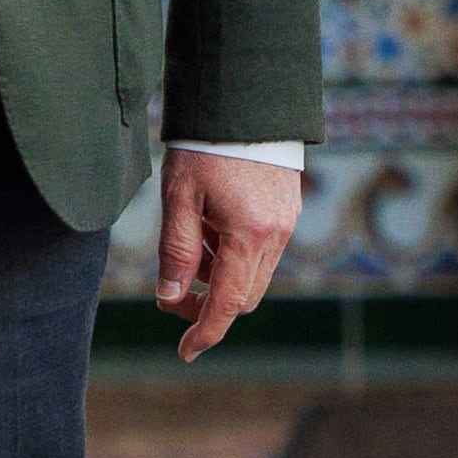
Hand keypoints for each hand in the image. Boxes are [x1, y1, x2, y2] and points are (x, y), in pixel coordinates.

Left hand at [155, 150, 302, 358]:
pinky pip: (262, 253)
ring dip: (220, 277)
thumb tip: (169, 297)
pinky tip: (212, 226)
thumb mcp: (178, 199)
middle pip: (244, 297)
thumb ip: (176, 251)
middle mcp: (275, 236)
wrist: (246, 105)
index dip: (205, 332)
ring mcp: (286, 225)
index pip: (228, 303)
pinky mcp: (288, 213)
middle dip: (207, 305)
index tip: (186, 352)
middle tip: (171, 293)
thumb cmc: (206, 148)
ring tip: (192, 240)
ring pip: (253, 276)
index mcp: (248, 235)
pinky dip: (234, 256)